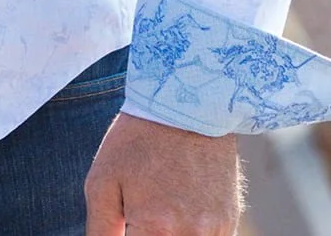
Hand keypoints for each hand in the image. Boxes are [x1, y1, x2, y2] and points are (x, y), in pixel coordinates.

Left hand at [83, 114, 240, 234]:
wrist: (189, 107)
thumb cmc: (138, 142)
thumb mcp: (102, 182)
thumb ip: (100, 230)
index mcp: (155, 228)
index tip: (127, 226)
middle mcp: (190, 235)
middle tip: (138, 219)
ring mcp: (215, 230)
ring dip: (170, 235)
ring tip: (160, 211)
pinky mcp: (230, 221)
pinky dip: (190, 235)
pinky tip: (178, 215)